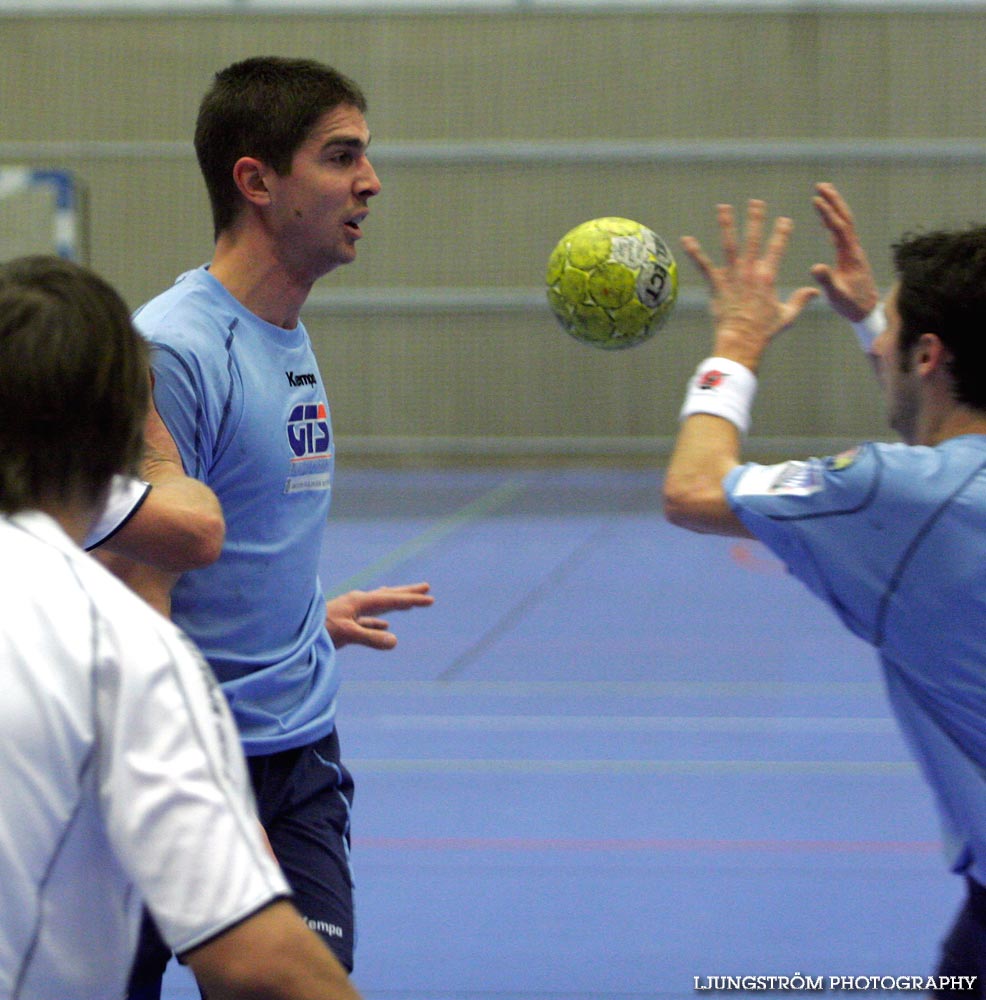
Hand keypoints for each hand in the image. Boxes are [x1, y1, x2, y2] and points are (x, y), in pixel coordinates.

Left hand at [326, 582, 433, 650]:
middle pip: (388, 595)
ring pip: (379, 605)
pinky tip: (386, 624)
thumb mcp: (347, 634)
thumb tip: (395, 641)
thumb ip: (371, 637)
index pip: (391, 599)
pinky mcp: (345, 623)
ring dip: (396, 603)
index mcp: (359, 601)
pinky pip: (368, 620)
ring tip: (409, 601)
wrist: (292, 633)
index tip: (431, 599)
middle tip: (427, 587)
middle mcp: (356, 602)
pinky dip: (380, 620)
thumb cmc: (318, 630)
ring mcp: (350, 611)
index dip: (412, 599)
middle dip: (407, 592)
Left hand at [681, 199, 817, 371]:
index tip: (784, 220)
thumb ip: (800, 300)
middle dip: (755, 219)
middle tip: (755, 202)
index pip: (777, 248)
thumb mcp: (786, 316)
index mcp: (768, 277)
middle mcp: (750, 272)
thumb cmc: (764, 332)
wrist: (742, 342)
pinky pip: (704, 265)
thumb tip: (814, 292)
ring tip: (723, 207)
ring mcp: (732, 277)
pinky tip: (686, 239)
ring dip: (726, 225)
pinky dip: (695, 252)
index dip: (781, 233)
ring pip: (729, 245)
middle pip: (753, 239)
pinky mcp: (716, 285)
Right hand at [810, 182, 880, 320]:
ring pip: (845, 223)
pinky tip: (827, 219)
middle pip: (846, 218)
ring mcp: (854, 251)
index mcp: (850, 256)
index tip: (816, 199)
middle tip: (821, 185)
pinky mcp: (851, 255)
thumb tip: (816, 266)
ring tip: (823, 194)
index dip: (828, 213)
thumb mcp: (837, 295)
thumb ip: (827, 281)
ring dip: (835, 207)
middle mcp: (854, 249)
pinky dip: (834, 221)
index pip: (839, 228)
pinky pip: (843, 232)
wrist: (866, 310)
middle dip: (834, 201)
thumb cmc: (851, 304)